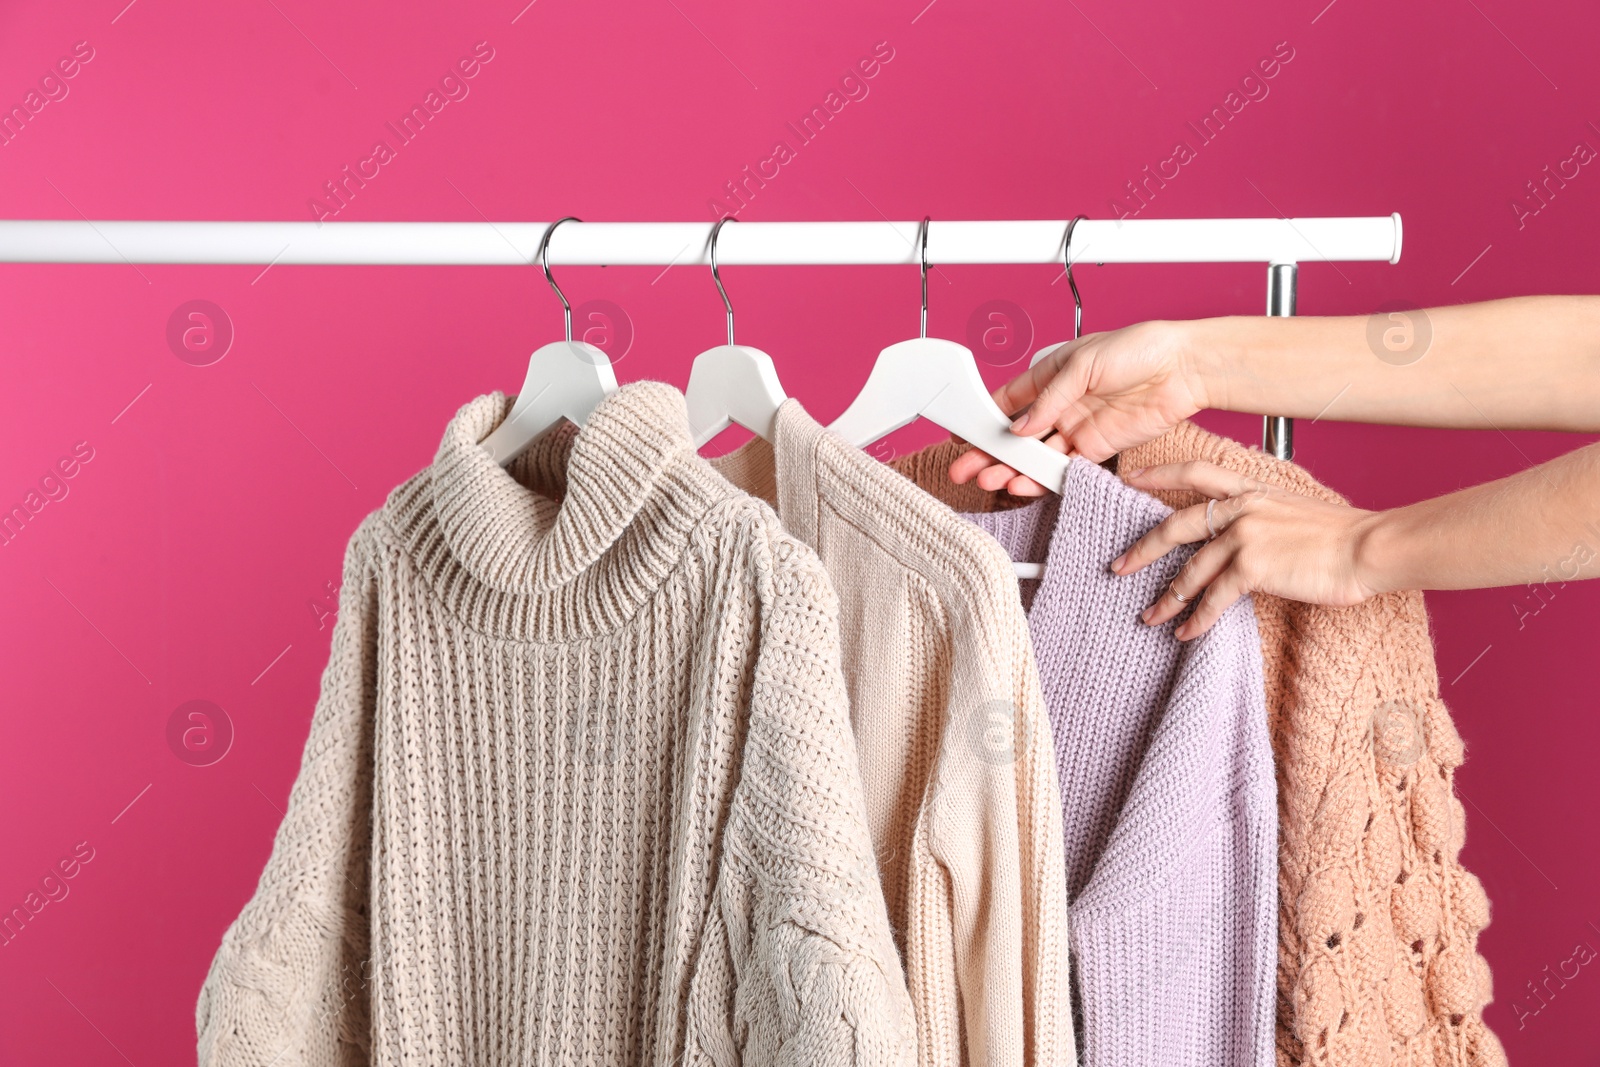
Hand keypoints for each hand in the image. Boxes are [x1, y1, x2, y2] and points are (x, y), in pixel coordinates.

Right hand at [949, 320, 1208, 495]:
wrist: (1182, 368)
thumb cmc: (1138, 349)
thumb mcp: (1083, 364)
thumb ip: (1049, 400)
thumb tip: (1021, 428)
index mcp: (1050, 375)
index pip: (1008, 400)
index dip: (983, 418)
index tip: (963, 435)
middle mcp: (1061, 404)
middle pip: (1017, 435)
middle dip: (991, 452)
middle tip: (967, 469)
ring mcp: (1078, 427)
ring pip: (1037, 455)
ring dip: (1014, 469)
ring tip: (992, 481)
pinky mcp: (1098, 447)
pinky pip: (1065, 467)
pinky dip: (1044, 478)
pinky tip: (1026, 484)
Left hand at [1110, 461, 1387, 639]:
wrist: (1369, 547)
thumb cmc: (1340, 536)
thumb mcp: (1293, 511)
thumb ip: (1259, 517)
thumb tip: (1235, 541)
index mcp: (1251, 489)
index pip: (1195, 472)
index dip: (1158, 473)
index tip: (1129, 478)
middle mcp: (1242, 507)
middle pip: (1176, 525)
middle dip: (1142, 548)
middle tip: (1117, 566)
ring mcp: (1245, 536)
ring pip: (1190, 569)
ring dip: (1167, 598)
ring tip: (1150, 616)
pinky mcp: (1254, 566)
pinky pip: (1213, 598)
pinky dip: (1196, 619)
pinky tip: (1185, 633)